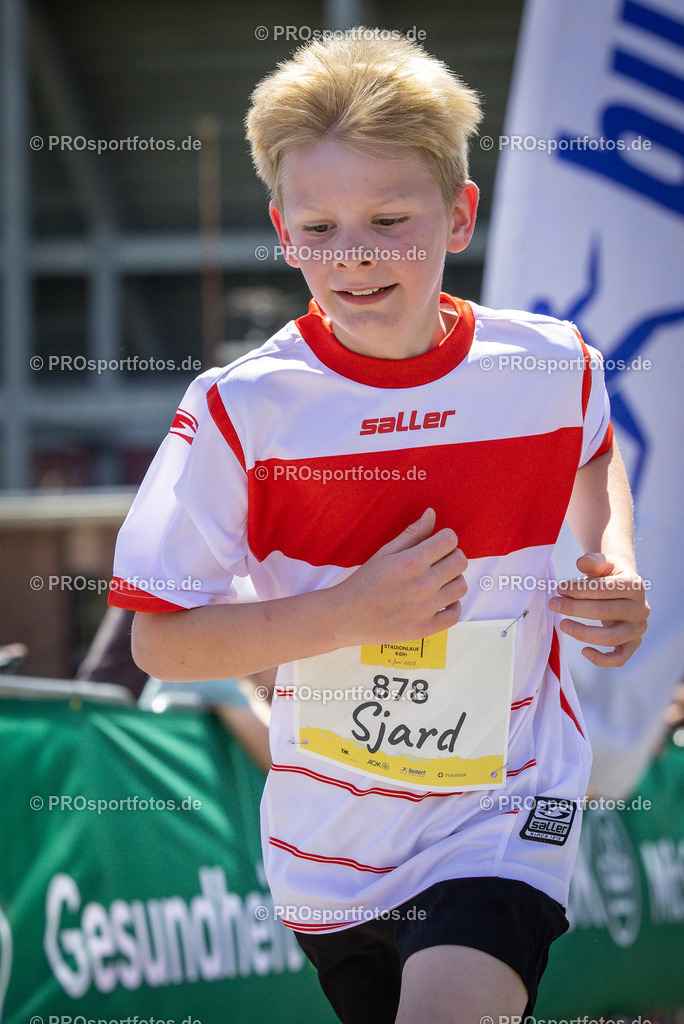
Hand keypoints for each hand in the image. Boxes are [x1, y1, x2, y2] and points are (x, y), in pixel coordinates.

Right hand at [336, 508, 467, 644]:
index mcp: (412, 562)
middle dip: (452, 556)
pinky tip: (441, 600)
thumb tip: (431, 514)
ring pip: (461, 586)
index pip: (450, 541)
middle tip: (439, 561)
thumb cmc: (364, 582)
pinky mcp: (425, 628)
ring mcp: (425, 609)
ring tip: (438, 580)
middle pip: (460, 562)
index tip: (438, 543)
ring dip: (453, 579)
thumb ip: (412, 533)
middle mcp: (422, 585)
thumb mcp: (385, 552)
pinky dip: (453, 606)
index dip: (446, 538)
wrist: (346, 616)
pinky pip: (455, 614)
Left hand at [548, 553, 648, 666]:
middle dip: (575, 608)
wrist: (623, 588)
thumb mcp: (603, 564)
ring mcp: (638, 629)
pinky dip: (602, 660)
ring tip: (562, 624)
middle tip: (553, 603)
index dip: (579, 589)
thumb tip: (581, 563)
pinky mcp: (633, 644)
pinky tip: (583, 651)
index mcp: (635, 586)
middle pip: (605, 612)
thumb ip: (593, 561)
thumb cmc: (608, 576)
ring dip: (583, 633)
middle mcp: (641, 609)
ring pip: (612, 638)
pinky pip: (620, 658)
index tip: (559, 588)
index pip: (605, 589)